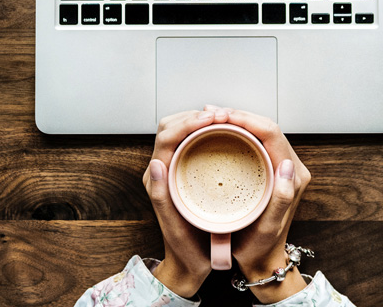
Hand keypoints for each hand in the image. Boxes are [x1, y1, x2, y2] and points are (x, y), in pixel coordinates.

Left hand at [143, 109, 216, 297]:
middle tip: (225, 115)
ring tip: (226, 119)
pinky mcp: (183, 172)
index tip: (213, 119)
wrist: (187, 266)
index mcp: (156, 179)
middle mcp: (160, 170)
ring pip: (180, 131)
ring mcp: (171, 170)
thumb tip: (155, 163)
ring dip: (200, 120)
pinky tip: (223, 133)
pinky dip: (204, 131)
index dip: (189, 122)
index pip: (167, 136)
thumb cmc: (185, 250)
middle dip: (195, 115)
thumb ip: (161, 197)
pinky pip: (190, 142)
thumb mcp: (174, 227)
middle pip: (171, 126)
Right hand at [206, 106, 311, 302]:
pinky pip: (257, 141)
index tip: (221, 116)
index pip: (271, 133)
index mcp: (293, 176)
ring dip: (238, 120)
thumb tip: (286, 165)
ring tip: (211, 117)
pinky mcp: (272, 170)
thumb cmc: (260, 247)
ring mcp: (282, 167)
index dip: (246, 119)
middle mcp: (291, 167)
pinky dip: (239, 131)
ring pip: (261, 131)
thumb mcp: (269, 227)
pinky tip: (220, 130)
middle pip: (266, 127)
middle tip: (209, 113)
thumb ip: (282, 198)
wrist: (262, 260)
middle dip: (239, 115)